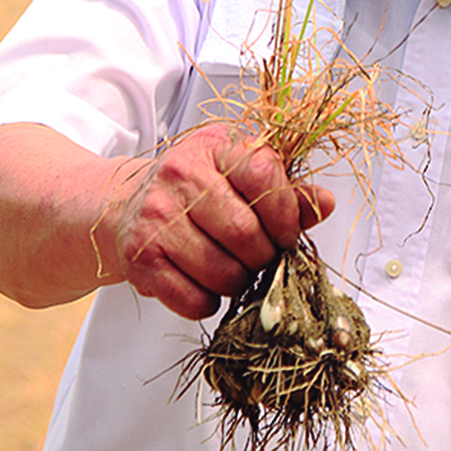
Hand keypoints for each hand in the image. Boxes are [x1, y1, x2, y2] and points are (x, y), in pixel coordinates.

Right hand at [99, 123, 334, 319]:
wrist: (125, 204)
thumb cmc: (194, 189)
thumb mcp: (238, 172)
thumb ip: (286, 189)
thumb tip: (325, 203)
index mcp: (215, 148)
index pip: (264, 174)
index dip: (285, 213)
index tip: (287, 233)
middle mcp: (181, 176)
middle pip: (244, 231)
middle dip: (264, 256)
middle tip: (262, 258)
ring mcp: (157, 217)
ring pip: (221, 270)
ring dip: (240, 282)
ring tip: (237, 271)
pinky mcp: (139, 257)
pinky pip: (191, 298)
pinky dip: (209, 302)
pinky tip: (207, 285)